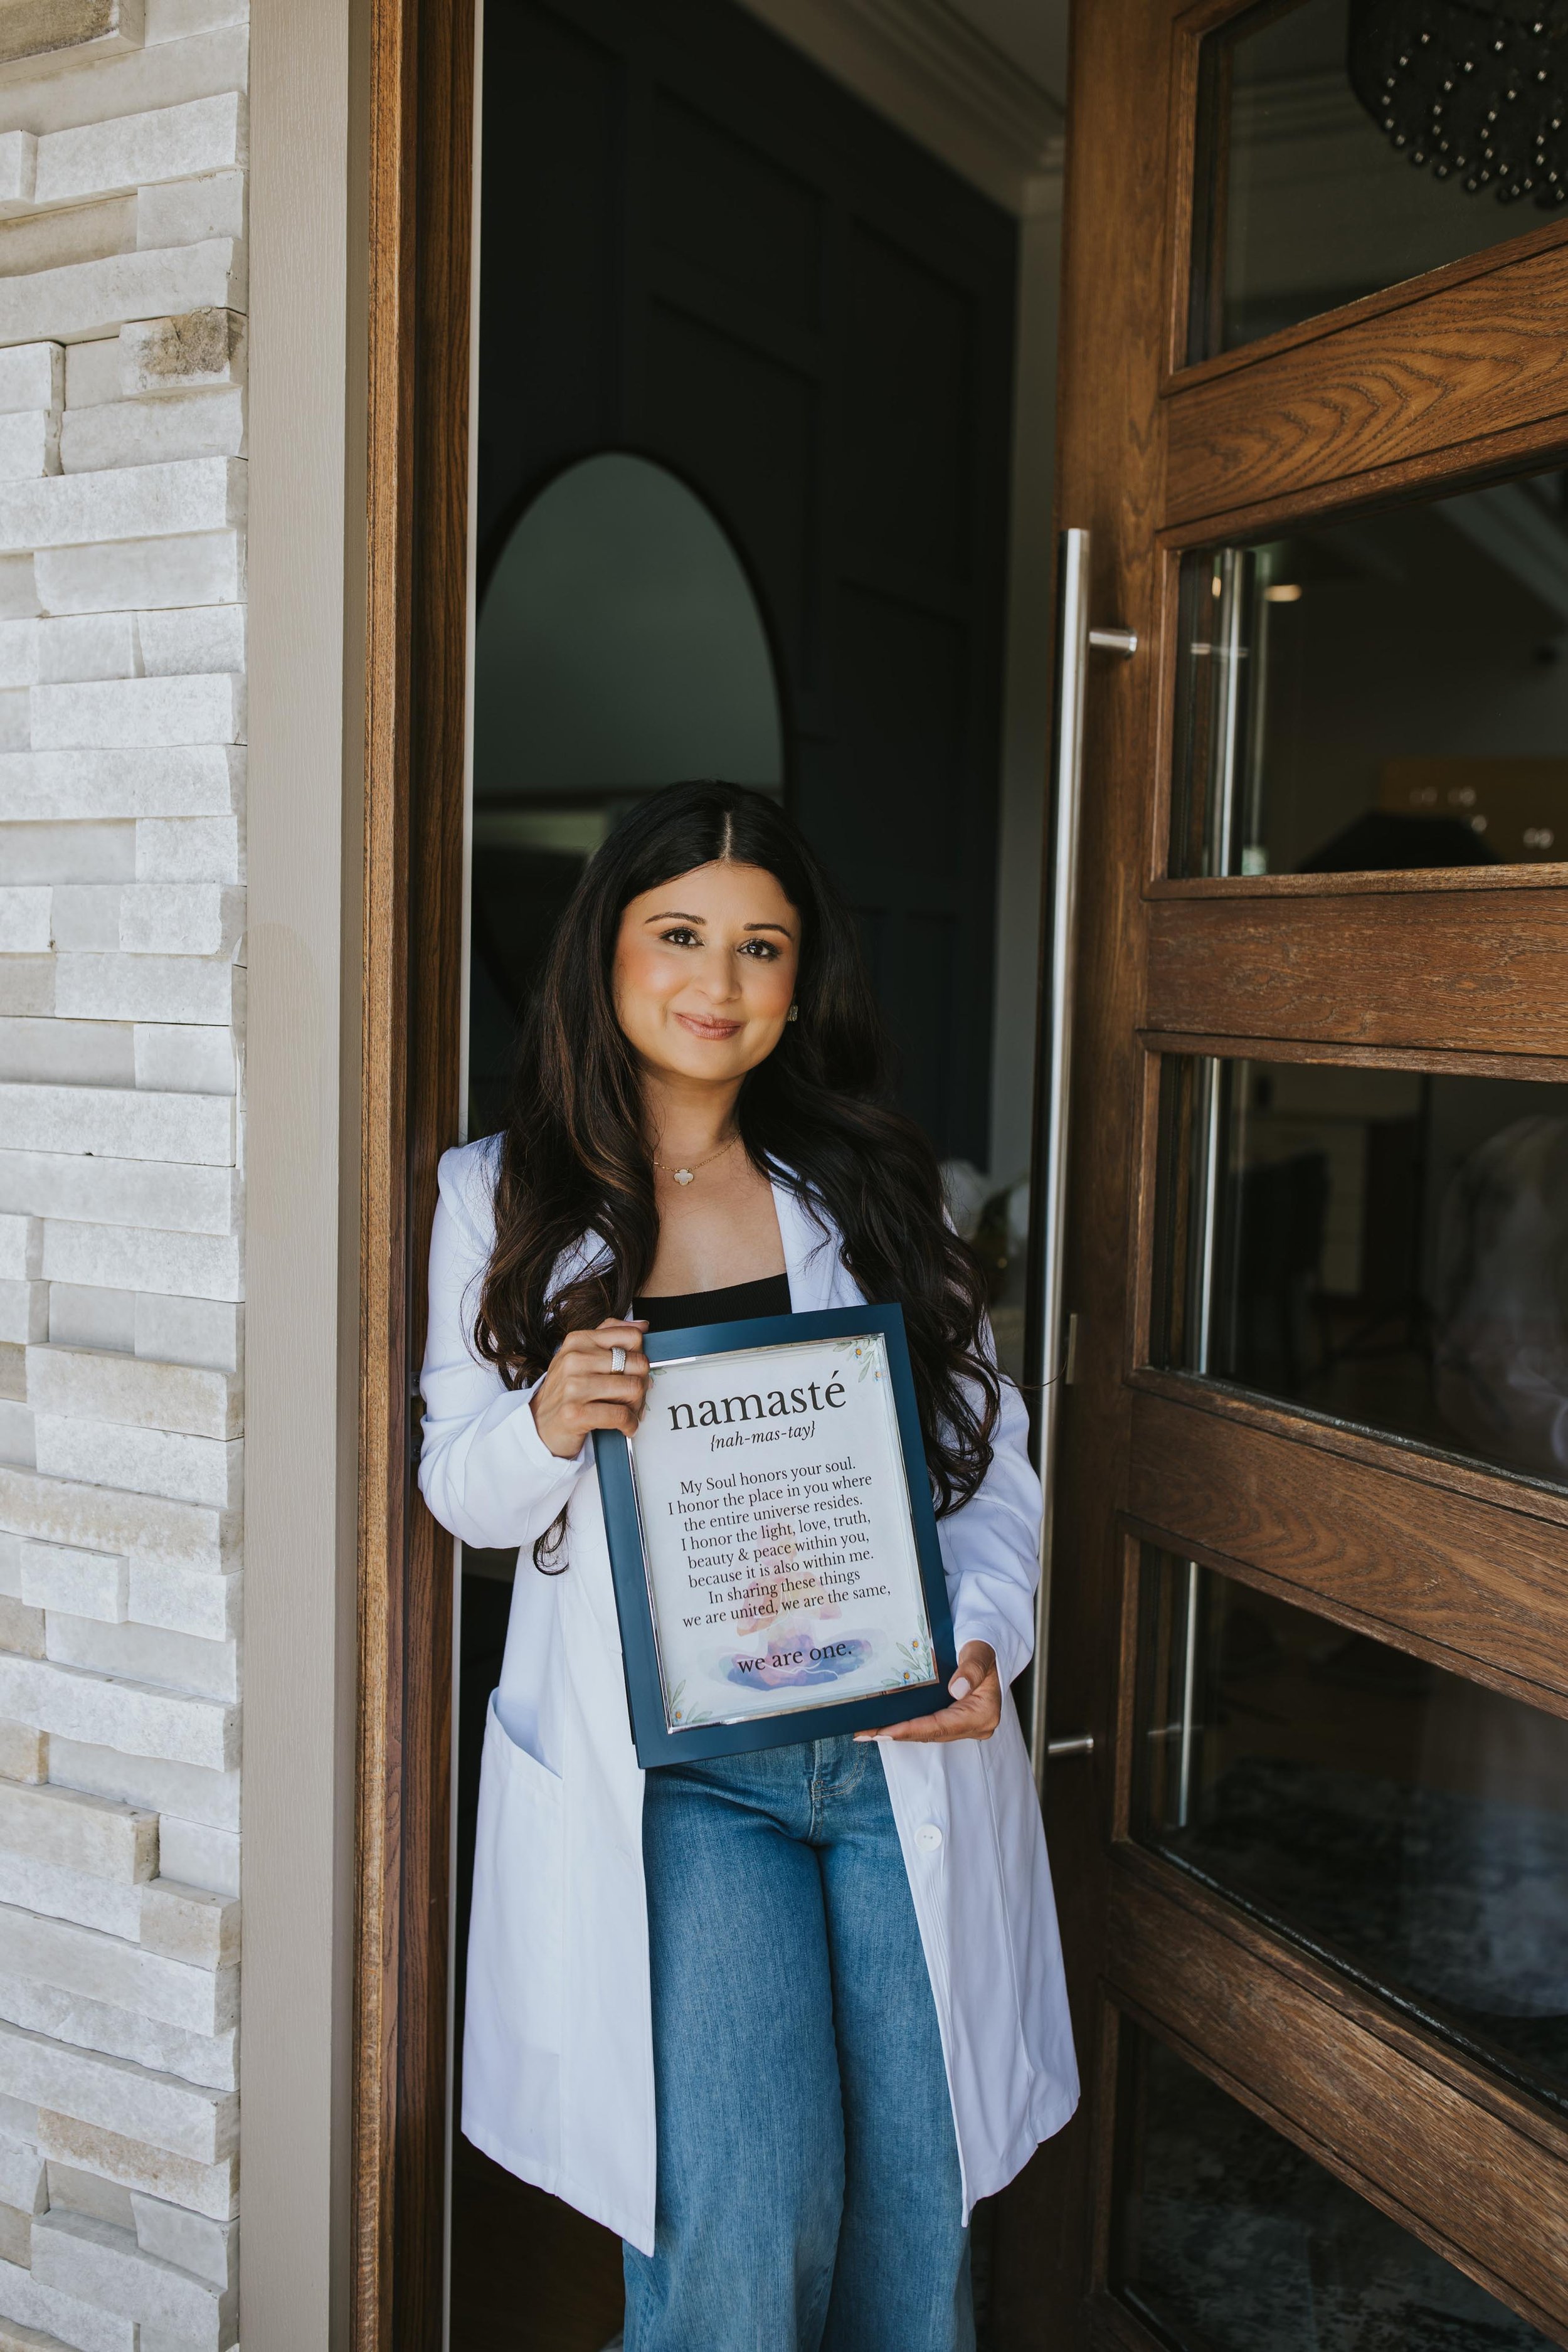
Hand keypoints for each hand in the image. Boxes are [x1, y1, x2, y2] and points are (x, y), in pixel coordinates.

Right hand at [530, 1318, 649, 1458]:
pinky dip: (630, 1424)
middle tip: (634, 1397)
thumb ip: (608, 1335)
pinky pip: (621, 1414)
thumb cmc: (565, 1392)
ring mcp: (573, 1386)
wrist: (538, 1427)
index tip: (634, 1372)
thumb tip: (642, 1325)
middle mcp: (575, 1359)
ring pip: (633, 1388)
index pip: (632, 1336)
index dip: (640, 1357)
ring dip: (637, 1405)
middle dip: (642, 1384)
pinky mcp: (576, 1413)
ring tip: (628, 1411)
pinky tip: (625, 1426)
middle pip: (638, 1364)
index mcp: (578, 1341)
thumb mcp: (579, 1356)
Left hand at [856, 1640, 1000, 1744]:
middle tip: (866, 1733)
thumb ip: (971, 1669)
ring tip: (867, 1732)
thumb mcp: (978, 1652)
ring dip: (898, 1732)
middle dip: (897, 1733)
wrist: (983, 1644)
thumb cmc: (981, 1644)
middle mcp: (975, 1725)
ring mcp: (965, 1725)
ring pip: (927, 1732)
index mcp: (983, 1713)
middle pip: (931, 1733)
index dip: (912, 1729)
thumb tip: (958, 1689)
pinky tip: (883, 1726)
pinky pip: (928, 1726)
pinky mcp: (955, 1721)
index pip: (941, 1726)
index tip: (885, 1732)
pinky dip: (907, 1726)